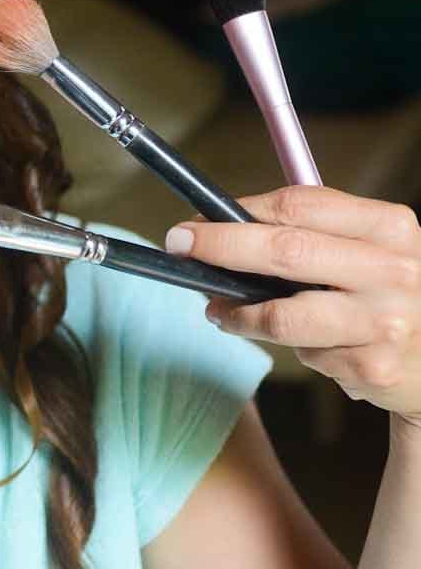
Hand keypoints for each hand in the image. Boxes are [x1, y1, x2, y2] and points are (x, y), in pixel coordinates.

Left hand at [165, 186, 420, 432]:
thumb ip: (312, 232)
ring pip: (280, 314)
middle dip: (219, 246)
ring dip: (235, 314)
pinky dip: (289, 347)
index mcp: (389, 227)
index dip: (240, 209)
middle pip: (284, 250)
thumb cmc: (389, 293)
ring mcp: (383, 321)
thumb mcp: (372, 249)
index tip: (198, 216)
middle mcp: (392, 270)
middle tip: (179, 246)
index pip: (300, 205)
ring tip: (219, 312)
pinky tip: (303, 343)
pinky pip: (303, 353)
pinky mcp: (371, 366)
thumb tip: (223, 226)